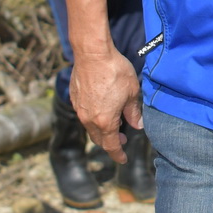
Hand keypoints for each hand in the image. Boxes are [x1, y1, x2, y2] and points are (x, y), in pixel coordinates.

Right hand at [69, 47, 140, 162]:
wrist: (92, 53)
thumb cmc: (115, 71)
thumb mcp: (132, 92)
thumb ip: (134, 112)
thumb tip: (137, 125)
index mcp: (105, 121)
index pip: (111, 146)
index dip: (118, 155)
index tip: (123, 159)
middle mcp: (89, 119)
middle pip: (99, 139)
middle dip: (111, 143)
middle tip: (122, 141)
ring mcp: (79, 109)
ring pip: (90, 127)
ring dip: (102, 130)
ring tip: (115, 124)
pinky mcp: (74, 98)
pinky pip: (85, 115)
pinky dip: (94, 118)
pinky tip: (103, 109)